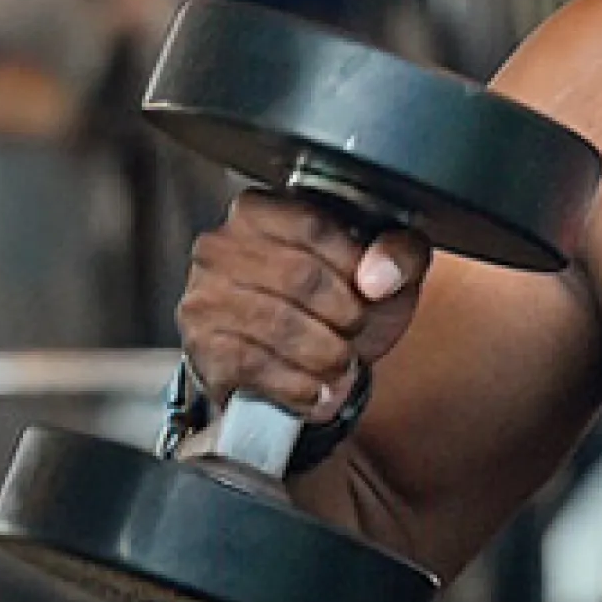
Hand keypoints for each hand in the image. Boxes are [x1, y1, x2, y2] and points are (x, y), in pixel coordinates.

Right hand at [176, 191, 431, 419]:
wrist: (294, 361)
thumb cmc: (334, 300)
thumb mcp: (379, 266)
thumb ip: (399, 253)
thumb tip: (379, 276)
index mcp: (260, 210)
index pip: (313, 225)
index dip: (354, 264)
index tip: (372, 291)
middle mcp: (220, 246)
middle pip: (299, 277)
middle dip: (344, 315)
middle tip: (357, 332)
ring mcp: (205, 296)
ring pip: (278, 324)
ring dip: (326, 355)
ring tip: (343, 365)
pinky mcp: (202, 347)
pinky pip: (255, 365)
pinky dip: (298, 386)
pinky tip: (318, 390)